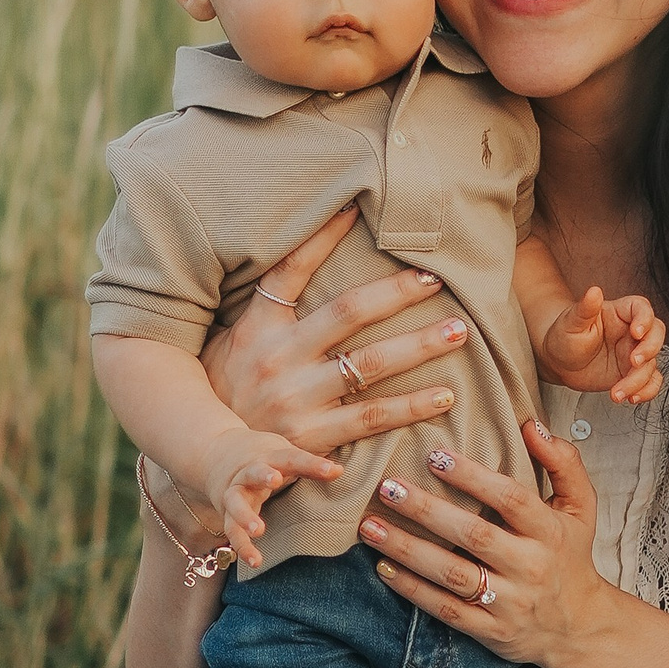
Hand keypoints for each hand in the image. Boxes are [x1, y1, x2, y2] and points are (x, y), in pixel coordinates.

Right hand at [201, 206, 473, 458]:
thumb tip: (302, 263)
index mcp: (258, 327)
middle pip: (347, 312)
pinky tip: (443, 395)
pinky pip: (371, 418)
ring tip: (458, 331)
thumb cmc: (225, 392)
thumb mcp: (234, 342)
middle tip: (437, 278)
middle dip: (397, 293)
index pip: (290, 270)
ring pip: (370, 363)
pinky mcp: (312, 436)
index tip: (357, 209)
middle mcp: (279, 357)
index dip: (322, 237)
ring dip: (419, 346)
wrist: (210, 458)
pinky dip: (411, 406)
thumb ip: (269, 311)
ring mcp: (297, 398)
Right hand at [202, 426, 329, 568]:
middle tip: (275, 480)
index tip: (332, 470)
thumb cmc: (263, 458)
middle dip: (263, 475)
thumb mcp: (285, 455)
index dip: (311, 464)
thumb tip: (341, 472)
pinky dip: (242, 547)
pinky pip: (232, 531)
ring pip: (235, 502)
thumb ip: (310, 465)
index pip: (291, 458)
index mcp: (268, 456)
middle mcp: (248, 473)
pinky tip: (256, 561)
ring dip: (245, 515)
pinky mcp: (227, 514)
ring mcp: (235, 493)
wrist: (218, 455)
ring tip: (259, 530)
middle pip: (253, 472)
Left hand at [359, 420, 613, 667]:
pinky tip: (383, 568)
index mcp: (550, 532)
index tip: (434, 455)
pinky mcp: (490, 630)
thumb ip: (562, 462)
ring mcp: (509, 601)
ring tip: (370, 527)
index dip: (472, 477)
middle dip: (426, 511)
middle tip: (388, 487)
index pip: (510, 499)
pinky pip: (446, 609)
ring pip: (451, 574)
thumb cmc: (570, 556)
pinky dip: (412, 590)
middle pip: (473, 535)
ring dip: (407, 550)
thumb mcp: (581, 507)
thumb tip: (529, 425)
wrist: (580, 627)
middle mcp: (530, 566)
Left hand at [537, 284, 667, 404]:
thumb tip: (594, 291)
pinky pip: (650, 382)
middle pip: (656, 334)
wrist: (558, 363)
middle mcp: (631, 332)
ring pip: (652, 363)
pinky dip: (646, 391)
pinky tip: (631, 397)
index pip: (641, 308)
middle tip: (633, 362)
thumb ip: (585, 308)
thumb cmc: (564, 337)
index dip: (644, 319)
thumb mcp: (571, 322)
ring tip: (619, 391)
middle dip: (650, 349)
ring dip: (640, 379)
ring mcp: (634, 353)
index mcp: (619, 313)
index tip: (636, 332)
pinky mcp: (632, 374)